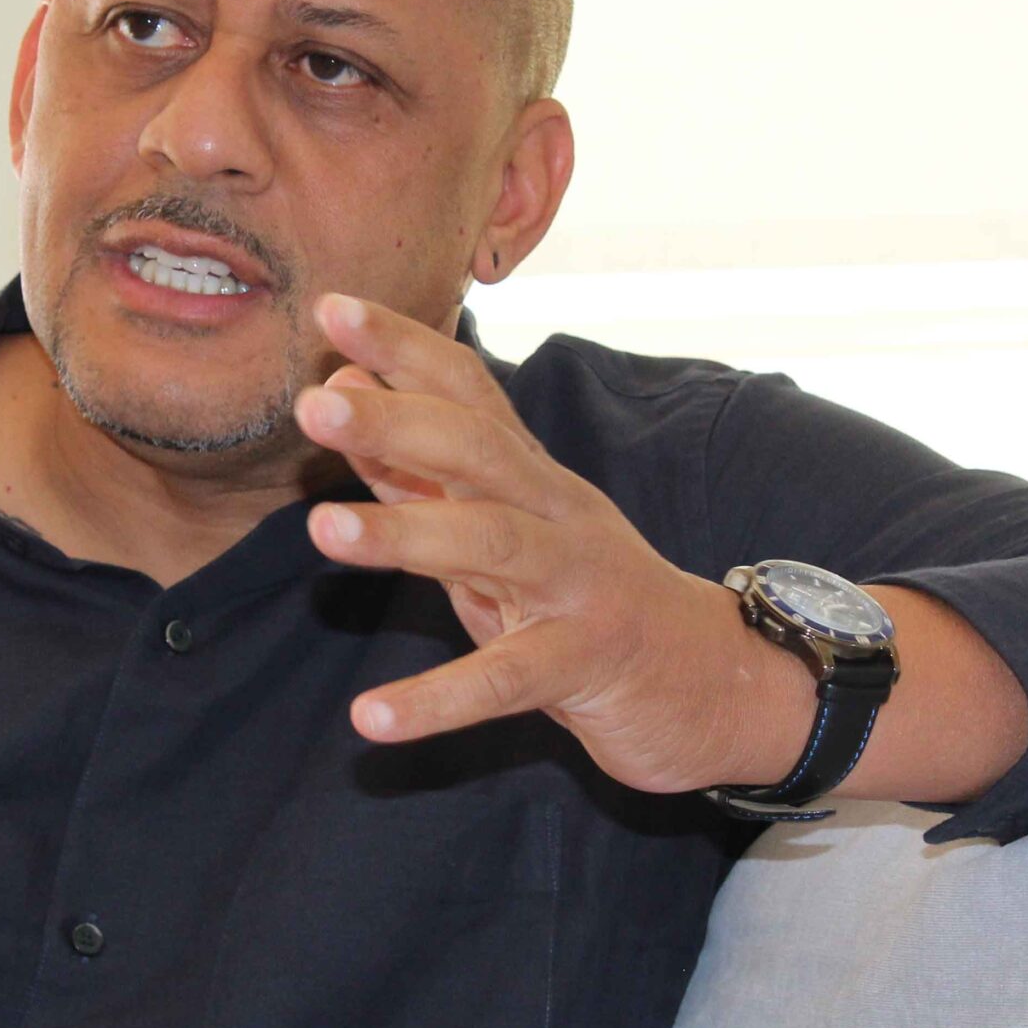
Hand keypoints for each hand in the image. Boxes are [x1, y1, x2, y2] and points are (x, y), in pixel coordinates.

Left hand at [293, 294, 797, 795]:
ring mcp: (579, 587)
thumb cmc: (584, 601)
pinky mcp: (587, 665)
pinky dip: (437, 701)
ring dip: (405, 535)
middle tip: (313, 406)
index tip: (332, 308)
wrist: (714, 685)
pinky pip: (506, 680)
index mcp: (532, 477)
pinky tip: (370, 719)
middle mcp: (559, 514)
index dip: (404, 348)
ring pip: (493, 546)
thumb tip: (340, 392)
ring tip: (320, 529)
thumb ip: (416, 472)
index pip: (468, 392)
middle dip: (397, 422)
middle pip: (479, 451)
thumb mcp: (497, 531)